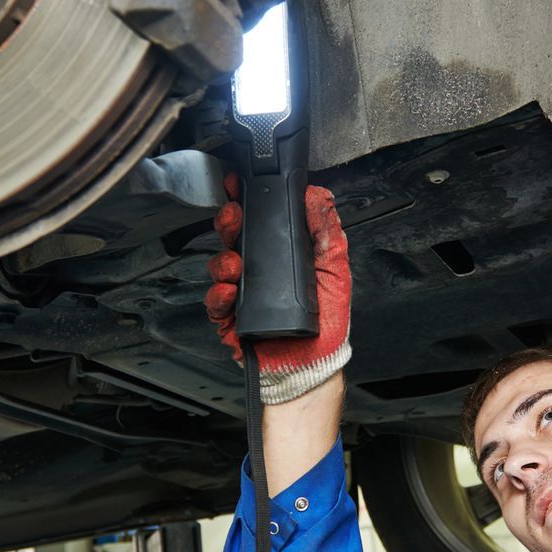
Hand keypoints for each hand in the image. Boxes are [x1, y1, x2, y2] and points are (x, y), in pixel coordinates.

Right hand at [205, 177, 351, 404]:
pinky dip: (219, 294)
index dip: (248, 201)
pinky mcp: (231, 317)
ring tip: (235, 264)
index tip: (240, 184)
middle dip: (229, 222)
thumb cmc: (326, 323)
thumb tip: (320, 197)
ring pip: (220, 265)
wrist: (313, 367)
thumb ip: (327, 233)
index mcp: (282, 254)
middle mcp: (260, 270)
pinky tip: (229, 291)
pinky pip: (215, 301)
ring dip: (223, 260)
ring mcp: (243, 292)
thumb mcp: (335, 271)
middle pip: (234, 236)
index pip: (260, 221)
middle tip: (234, 216)